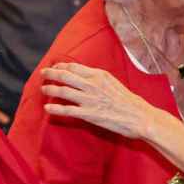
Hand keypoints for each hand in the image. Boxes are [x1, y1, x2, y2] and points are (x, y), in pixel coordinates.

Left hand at [40, 62, 154, 138]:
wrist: (139, 116)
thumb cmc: (129, 101)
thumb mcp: (114, 83)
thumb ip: (98, 79)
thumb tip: (86, 78)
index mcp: (99, 75)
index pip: (74, 67)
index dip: (61, 66)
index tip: (55, 68)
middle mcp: (92, 85)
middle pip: (65, 76)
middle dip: (51, 73)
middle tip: (43, 73)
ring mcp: (89, 99)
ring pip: (63, 91)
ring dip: (50, 89)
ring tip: (43, 89)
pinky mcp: (88, 114)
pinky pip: (67, 110)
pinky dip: (55, 108)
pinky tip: (47, 108)